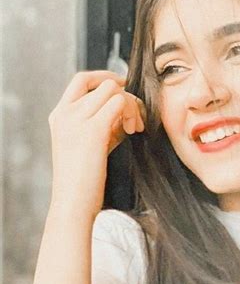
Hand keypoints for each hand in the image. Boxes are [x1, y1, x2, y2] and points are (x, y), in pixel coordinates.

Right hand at [48, 70, 146, 217]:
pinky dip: (132, 113)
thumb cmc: (85, 182)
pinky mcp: (93, 130)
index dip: (106, 79)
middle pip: (102, 83)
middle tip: (135, 121)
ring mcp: (76, 119)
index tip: (125, 91)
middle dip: (126, 96)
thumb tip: (126, 111)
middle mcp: (65, 113)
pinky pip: (119, 103)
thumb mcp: (90, 146)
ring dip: (132, 105)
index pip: (82, 79)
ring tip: (135, 129)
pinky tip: (133, 132)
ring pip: (113, 90)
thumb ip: (103, 125)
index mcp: (59, 115)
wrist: (73, 204)